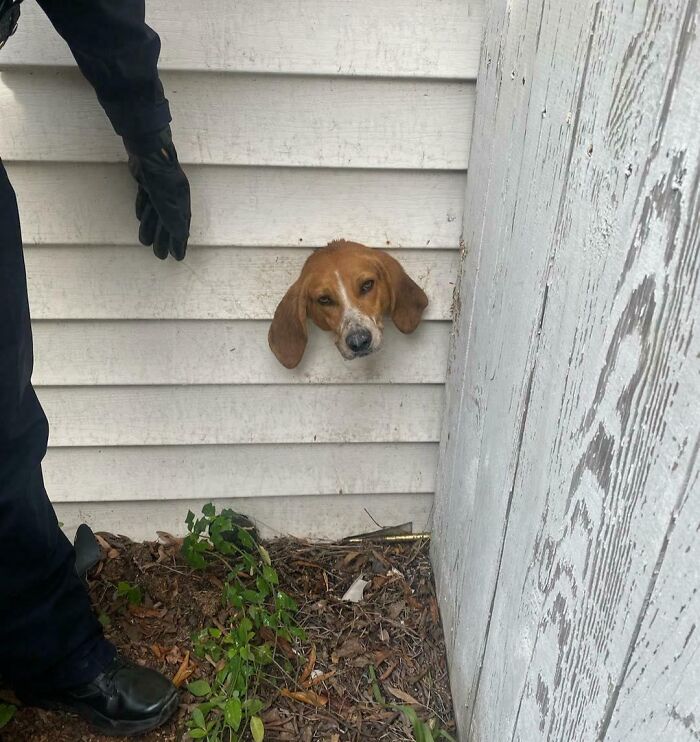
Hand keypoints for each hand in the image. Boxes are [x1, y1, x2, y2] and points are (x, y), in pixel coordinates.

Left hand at [127, 128, 190, 259]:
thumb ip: (173, 219)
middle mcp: (173, 198)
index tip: (177, 257)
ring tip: (145, 243)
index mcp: (181, 203)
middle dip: (164, 240)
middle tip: (160, 255)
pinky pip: (147, 202)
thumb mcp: (167, 201)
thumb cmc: (160, 176)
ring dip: (151, 229)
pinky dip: (143, 211)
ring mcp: (160, 190)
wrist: (147, 149)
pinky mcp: (147, 183)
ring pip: (156, 214)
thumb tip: (182, 237)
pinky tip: (139, 218)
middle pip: (168, 224)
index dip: (179, 243)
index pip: (181, 228)